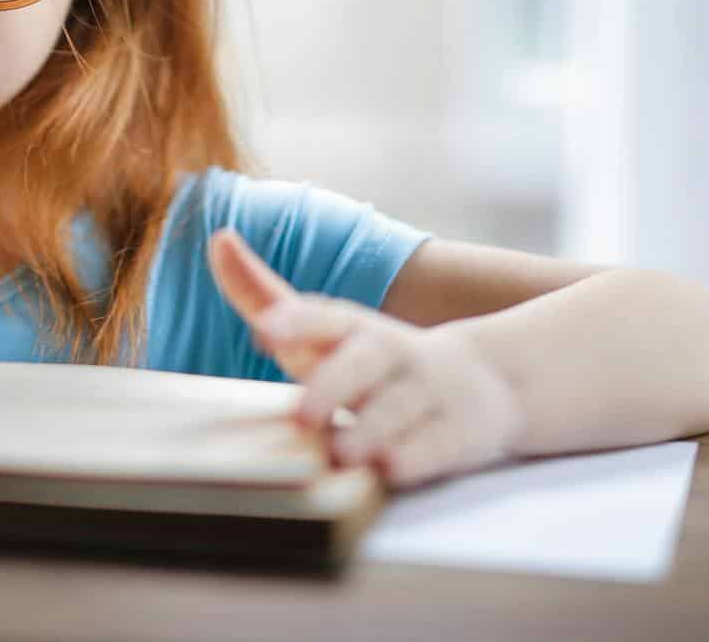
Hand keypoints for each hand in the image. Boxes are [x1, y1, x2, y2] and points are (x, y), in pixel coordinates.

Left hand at [206, 228, 521, 489]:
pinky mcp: (457, 435)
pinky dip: (415, 457)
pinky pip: (437, 446)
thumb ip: (265, 295)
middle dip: (335, 384)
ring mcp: (429, 393)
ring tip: (341, 453)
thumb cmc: (375, 361)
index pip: (328, 317)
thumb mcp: (323, 330)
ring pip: (400, 407)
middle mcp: (392, 354)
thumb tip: (218, 241)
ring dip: (371, 428)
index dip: (298, 321)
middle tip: (303, 414)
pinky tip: (391, 468)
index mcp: (355, 328)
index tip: (267, 329)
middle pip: (366, 360)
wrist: (490, 380)